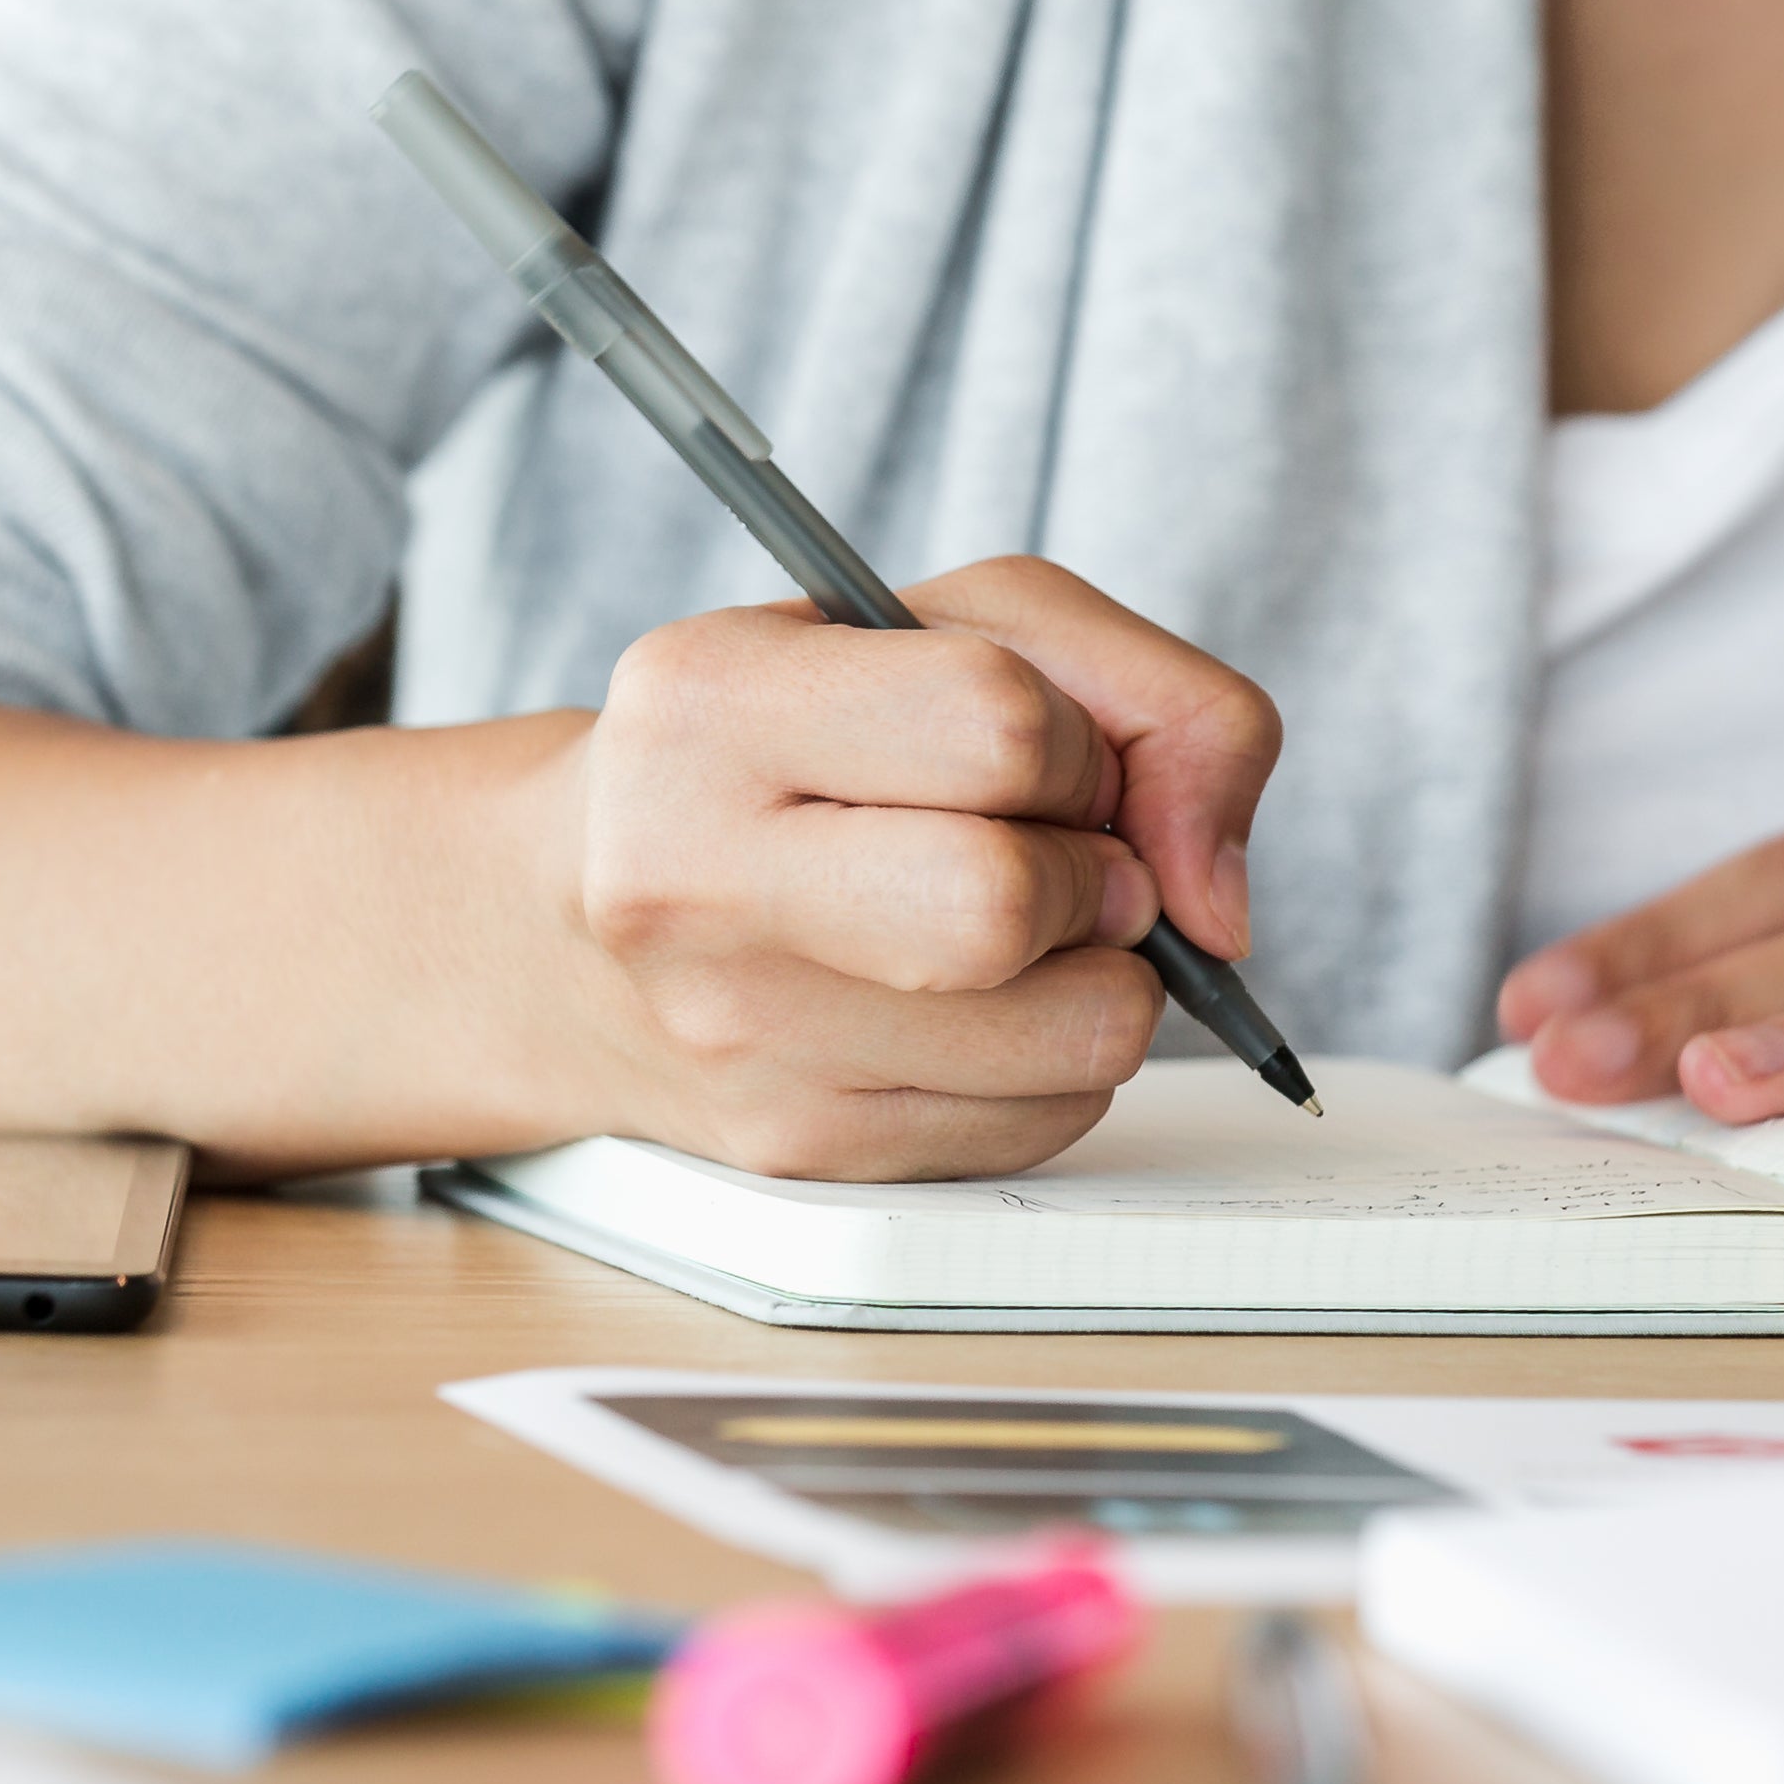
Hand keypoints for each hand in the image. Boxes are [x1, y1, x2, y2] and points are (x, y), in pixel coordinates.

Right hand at [541, 556, 1280, 1181]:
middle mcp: (688, 875)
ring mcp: (737, 1035)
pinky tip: (980, 1007)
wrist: (568, 923)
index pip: (997, 725)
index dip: (1073, 741)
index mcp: (708, 703)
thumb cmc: (793, 751)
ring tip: (1023, 932)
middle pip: (1008, 906)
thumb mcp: (950, 633)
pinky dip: (1062, 1059)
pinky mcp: (799, 1150)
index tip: (1041, 754)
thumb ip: (1150, 699)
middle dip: (1093, 877)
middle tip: (1058, 860)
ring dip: (1104, 976)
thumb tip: (1216, 901)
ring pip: (1071, 1037)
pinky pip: (1047, 1122)